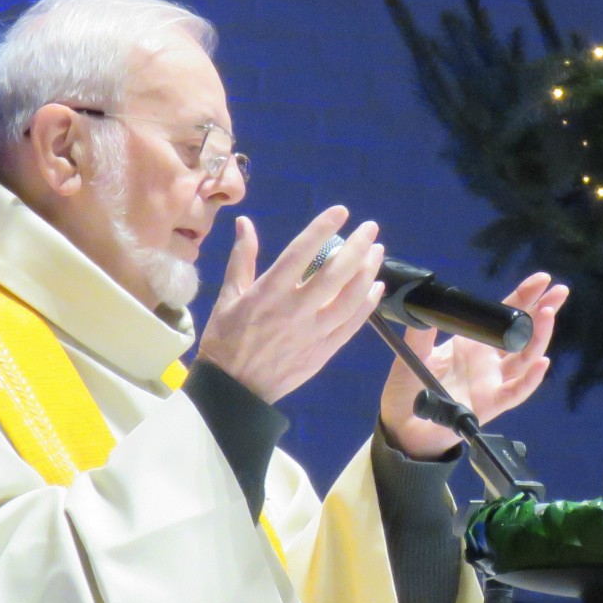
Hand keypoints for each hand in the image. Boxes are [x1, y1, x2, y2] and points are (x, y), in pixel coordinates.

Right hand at [197, 207, 384, 404]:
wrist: (233, 391)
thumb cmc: (225, 340)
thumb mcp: (227, 296)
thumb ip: (242, 258)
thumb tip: (245, 221)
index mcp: (268, 293)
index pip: (300, 253)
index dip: (322, 229)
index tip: (341, 211)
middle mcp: (294, 311)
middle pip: (334, 274)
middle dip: (356, 247)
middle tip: (370, 228)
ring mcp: (312, 333)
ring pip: (349, 299)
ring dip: (367, 273)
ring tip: (377, 252)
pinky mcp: (323, 352)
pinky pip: (351, 325)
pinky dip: (367, 305)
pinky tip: (376, 287)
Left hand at [379, 272, 567, 459]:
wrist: (403, 425)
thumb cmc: (410, 389)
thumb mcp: (414, 354)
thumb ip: (421, 332)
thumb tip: (425, 305)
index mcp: (473, 343)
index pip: (504, 316)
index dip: (523, 297)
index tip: (541, 280)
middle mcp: (489, 361)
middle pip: (524, 333)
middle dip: (543, 311)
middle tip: (559, 292)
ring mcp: (493, 382)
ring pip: (525, 358)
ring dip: (539, 337)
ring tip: (548, 314)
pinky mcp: (491, 404)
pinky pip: (516, 391)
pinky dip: (530, 378)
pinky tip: (542, 363)